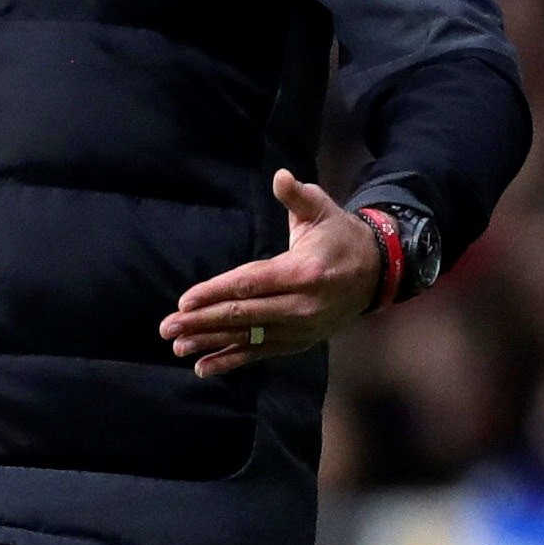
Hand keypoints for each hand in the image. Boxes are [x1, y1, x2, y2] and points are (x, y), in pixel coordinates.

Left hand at [159, 169, 379, 377]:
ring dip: (211, 343)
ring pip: (248, 338)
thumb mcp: (322, 210)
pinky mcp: (298, 342)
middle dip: (202, 321)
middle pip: (244, 316)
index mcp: (303, 272)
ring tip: (178, 347)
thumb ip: (297, 195)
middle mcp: (301, 306)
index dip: (216, 293)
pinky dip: (232, 361)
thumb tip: (280, 177)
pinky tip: (204, 367)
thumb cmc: (340, 236)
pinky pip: (260, 352)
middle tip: (168, 327)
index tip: (185, 300)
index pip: (251, 284)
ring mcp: (300, 328)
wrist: (375, 273)